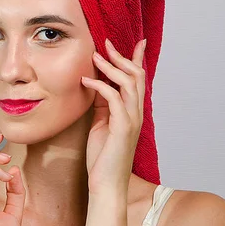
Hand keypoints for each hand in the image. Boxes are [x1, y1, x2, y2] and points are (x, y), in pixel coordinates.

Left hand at [81, 38, 145, 195]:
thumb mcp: (101, 125)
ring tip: (96, 55)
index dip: (138, 60)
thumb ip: (103, 107)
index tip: (138, 42)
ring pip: (128, 83)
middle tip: (106, 43)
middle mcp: (136, 113)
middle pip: (136, 76)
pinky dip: (100, 86)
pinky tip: (86, 80)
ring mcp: (132, 120)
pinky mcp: (123, 127)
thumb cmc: (102, 157)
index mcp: (132, 112)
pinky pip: (113, 98)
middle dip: (122, 57)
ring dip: (111, 67)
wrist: (105, 184)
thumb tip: (96, 87)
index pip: (138, 80)